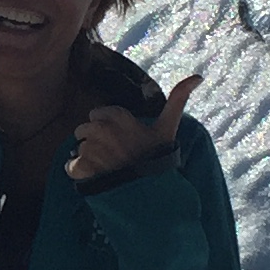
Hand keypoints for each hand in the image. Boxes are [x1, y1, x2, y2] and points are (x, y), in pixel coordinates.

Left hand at [68, 73, 199, 186]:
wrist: (152, 194)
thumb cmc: (158, 159)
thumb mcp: (168, 128)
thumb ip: (178, 99)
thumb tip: (198, 76)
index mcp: (119, 117)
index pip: (97, 114)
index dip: (107, 127)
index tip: (121, 140)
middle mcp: (102, 130)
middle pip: (84, 130)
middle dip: (95, 141)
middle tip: (115, 156)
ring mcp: (91, 149)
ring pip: (79, 149)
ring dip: (90, 158)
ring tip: (110, 168)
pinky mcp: (82, 168)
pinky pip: (71, 166)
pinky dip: (80, 172)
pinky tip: (97, 177)